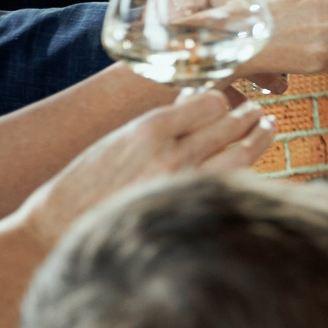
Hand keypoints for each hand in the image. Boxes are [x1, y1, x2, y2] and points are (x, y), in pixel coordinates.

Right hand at [22, 89, 276, 248]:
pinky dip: (247, 168)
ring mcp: (184, 185)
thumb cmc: (86, 181)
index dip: (219, 100)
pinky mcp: (188, 208)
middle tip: (256, 111)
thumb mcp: (118, 140)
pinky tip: (253, 160)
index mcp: (149, 130)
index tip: (222, 101)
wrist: (59, 227)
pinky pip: (231, 183)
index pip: (209, 102)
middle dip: (247, 115)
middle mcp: (171, 155)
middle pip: (229, 126)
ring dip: (259, 136)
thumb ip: (159, 124)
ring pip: (241, 153)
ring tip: (267, 126)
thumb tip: (193, 103)